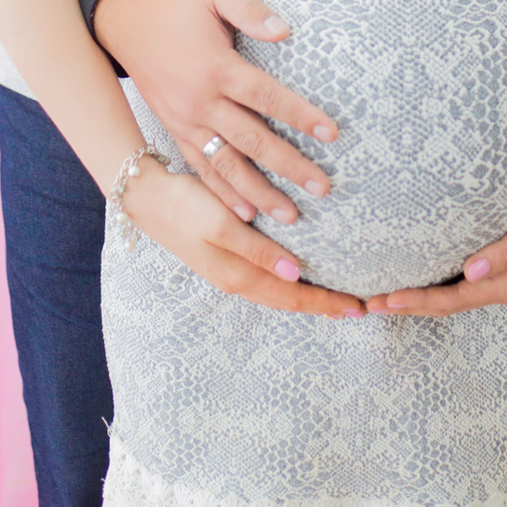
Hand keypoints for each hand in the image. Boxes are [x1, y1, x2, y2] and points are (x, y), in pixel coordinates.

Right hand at [93, 0, 337, 225]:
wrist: (126, 22)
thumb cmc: (178, 5)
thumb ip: (250, 9)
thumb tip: (285, 30)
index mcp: (216, 67)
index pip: (266, 96)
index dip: (300, 115)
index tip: (331, 133)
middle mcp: (201, 101)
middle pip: (252, 140)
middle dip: (289, 166)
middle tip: (322, 187)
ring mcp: (186, 121)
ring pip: (227, 165)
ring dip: (259, 192)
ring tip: (290, 215)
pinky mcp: (175, 131)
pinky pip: (201, 168)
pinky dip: (222, 193)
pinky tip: (244, 213)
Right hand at [123, 157, 364, 318]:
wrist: (147, 198)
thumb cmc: (185, 207)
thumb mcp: (222, 226)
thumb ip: (257, 250)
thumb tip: (295, 273)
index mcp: (239, 275)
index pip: (292, 297)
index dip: (326, 303)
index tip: (357, 307)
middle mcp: (237, 279)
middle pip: (289, 300)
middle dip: (324, 305)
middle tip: (359, 307)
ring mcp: (230, 271)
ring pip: (279, 292)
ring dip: (308, 296)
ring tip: (336, 296)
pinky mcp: (227, 257)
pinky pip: (267, 279)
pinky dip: (290, 282)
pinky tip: (300, 274)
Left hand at [364, 179, 506, 317]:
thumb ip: (504, 253)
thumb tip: (469, 273)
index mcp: (504, 285)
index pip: (450, 301)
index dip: (416, 303)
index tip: (384, 301)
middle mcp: (496, 285)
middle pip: (444, 303)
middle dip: (406, 305)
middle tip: (366, 304)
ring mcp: (494, 274)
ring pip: (448, 293)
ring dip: (416, 296)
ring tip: (382, 295)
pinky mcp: (493, 258)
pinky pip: (456, 278)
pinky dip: (433, 281)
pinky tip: (415, 273)